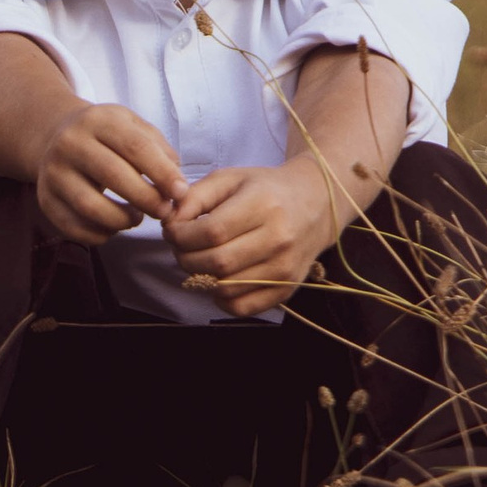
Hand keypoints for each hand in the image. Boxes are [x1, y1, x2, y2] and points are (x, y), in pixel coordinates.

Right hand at [32, 103, 188, 242]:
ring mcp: (53, 173)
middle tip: (164, 211)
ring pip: (90, 207)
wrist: (54, 136)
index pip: (135, 147)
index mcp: (97, 120)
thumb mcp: (132, 126)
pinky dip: (101, 234)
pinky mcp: (45, 200)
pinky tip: (113, 225)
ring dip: (122, 220)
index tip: (181, 192)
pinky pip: (75, 228)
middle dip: (146, 199)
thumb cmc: (105, 135)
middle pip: (113, 176)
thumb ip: (159, 149)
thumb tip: (176, 184)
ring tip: (136, 217)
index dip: (162, 173)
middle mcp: (69, 144)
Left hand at [158, 155, 337, 316]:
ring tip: (198, 260)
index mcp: (264, 205)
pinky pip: (242, 307)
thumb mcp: (230, 179)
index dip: (181, 236)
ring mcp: (284, 268)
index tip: (173, 231)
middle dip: (185, 258)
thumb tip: (170, 222)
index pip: (211, 232)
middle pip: (216, 262)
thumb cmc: (266, 189)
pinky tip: (218, 279)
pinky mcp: (287, 289)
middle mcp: (278, 238)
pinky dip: (220, 299)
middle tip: (181, 248)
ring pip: (225, 288)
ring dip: (200, 279)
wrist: (316, 204)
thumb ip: (195, 197)